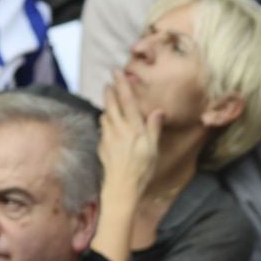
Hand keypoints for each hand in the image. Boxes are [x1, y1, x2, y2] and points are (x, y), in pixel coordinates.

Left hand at [99, 73, 163, 195]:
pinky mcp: (102, 147)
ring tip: (108, 102)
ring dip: (106, 107)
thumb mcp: (153, 149)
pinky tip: (106, 124)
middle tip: (108, 83)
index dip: (122, 85)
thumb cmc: (142, 170)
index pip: (127, 101)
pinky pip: (102, 130)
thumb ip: (154, 128)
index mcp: (133, 128)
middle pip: (112, 105)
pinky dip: (104, 123)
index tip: (117, 72)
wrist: (122, 188)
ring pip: (105, 116)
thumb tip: (157, 111)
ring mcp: (108, 138)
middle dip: (110, 92)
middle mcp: (118, 129)